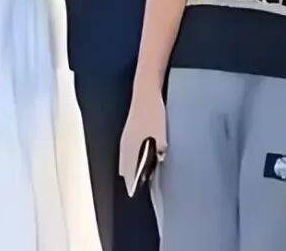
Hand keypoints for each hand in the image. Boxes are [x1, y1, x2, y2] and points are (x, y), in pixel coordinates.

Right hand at [118, 83, 166, 197]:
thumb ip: (159, 150)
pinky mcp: (129, 131)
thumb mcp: (161, 134)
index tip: (133, 192)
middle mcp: (125, 142)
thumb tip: (159, 159)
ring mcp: (125, 136)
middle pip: (124, 165)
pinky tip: (136, 158)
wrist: (146, 92)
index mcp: (130, 145)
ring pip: (124, 158)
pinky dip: (129, 158)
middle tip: (135, 187)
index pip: (128, 170)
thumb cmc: (153, 113)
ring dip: (129, 167)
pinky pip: (126, 150)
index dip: (131, 182)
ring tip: (135, 176)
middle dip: (129, 176)